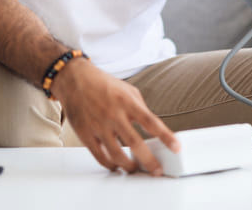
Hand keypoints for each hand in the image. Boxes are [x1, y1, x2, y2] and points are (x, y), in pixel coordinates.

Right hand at [50, 58, 179, 175]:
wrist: (74, 79)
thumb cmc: (103, 84)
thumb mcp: (128, 90)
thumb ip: (140, 108)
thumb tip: (152, 128)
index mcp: (127, 101)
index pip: (151, 121)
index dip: (165, 136)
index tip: (177, 148)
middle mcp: (113, 114)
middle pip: (134, 143)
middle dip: (148, 160)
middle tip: (157, 170)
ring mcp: (98, 125)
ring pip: (116, 154)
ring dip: (128, 166)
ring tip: (135, 169)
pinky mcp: (85, 134)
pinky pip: (100, 156)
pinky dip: (110, 164)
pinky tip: (116, 166)